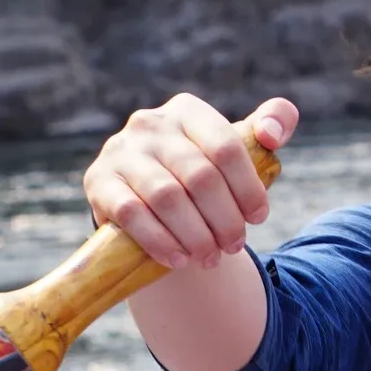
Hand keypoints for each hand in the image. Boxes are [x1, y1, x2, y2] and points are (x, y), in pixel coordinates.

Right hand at [83, 94, 297, 270]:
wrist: (147, 200)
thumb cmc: (202, 173)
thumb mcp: (235, 146)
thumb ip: (271, 124)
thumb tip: (272, 134)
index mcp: (188, 111)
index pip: (226, 148)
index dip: (248, 188)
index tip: (259, 217)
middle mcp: (150, 123)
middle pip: (200, 176)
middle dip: (224, 219)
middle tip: (235, 246)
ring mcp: (120, 151)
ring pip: (167, 197)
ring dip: (196, 235)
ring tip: (211, 258)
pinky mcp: (98, 181)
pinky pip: (132, 214)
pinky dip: (160, 241)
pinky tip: (179, 259)